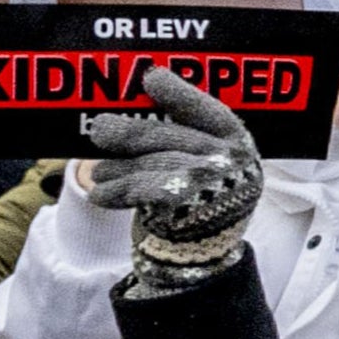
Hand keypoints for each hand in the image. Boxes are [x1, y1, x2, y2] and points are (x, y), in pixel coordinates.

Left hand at [104, 63, 269, 258]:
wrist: (195, 261)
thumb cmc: (192, 207)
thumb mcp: (198, 169)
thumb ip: (178, 140)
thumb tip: (130, 109)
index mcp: (239, 148)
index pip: (210, 112)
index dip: (181, 94)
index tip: (152, 77)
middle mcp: (232, 164)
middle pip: (170, 136)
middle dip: (130, 132)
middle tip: (100, 129)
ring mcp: (211, 187)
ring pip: (150, 162)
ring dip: (116, 168)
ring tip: (101, 174)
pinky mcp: (184, 209)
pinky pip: (138, 188)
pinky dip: (114, 192)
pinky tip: (102, 195)